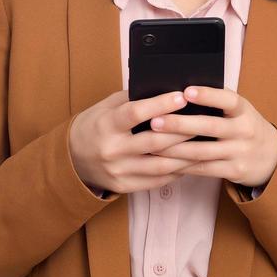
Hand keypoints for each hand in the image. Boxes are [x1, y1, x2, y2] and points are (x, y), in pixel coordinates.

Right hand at [68, 89, 199, 194]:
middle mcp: (112, 150)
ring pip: (160, 165)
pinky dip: (176, 171)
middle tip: (204, 121)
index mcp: (106, 125)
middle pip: (154, 142)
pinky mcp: (124, 186)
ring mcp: (119, 171)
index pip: (136, 113)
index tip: (182, 97)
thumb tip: (163, 89)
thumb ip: (131, 100)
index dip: (160, 105)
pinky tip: (189, 161)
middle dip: (182, 131)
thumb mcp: (105, 108)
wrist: (72, 160)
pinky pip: (157, 180)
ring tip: (204, 144)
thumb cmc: (94, 127)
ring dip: (186, 155)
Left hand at [144, 86, 276, 188]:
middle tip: (155, 121)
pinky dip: (183, 165)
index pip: (227, 99)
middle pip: (210, 127)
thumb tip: (179, 93)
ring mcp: (240, 152)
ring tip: (152, 144)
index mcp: (244, 110)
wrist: (271, 157)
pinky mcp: (234, 170)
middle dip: (180, 124)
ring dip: (174, 149)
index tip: (186, 91)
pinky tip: (165, 161)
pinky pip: (204, 168)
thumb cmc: (243, 126)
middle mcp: (244, 130)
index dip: (207, 95)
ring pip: (202, 151)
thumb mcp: (239, 111)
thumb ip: (217, 103)